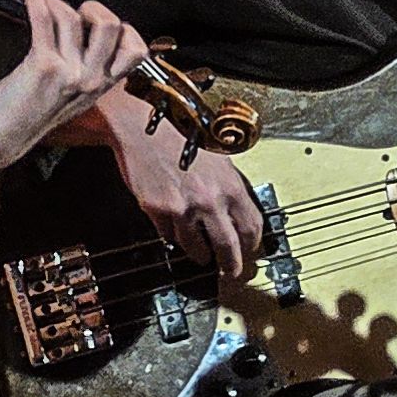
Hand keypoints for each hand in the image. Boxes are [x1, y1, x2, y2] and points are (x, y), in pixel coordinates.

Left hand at [0, 0, 154, 174]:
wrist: (7, 134)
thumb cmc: (37, 113)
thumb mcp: (79, 96)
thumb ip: (92, 69)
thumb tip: (91, 30)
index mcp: (103, 84)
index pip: (136, 49)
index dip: (123, 29)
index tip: (103, 26)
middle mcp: (90, 78)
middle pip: (110, 25)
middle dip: (93, 9)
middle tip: (76, 14)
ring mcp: (68, 71)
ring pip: (73, 18)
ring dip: (58, 3)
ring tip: (47, 5)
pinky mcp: (42, 64)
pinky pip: (43, 18)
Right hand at [112, 106, 268, 279]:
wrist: (143, 126)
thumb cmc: (181, 133)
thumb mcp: (218, 157)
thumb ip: (228, 186)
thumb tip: (236, 211)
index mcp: (230, 186)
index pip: (251, 227)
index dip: (252, 244)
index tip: (250, 250)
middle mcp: (209, 201)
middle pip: (227, 248)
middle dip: (230, 265)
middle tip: (230, 271)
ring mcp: (182, 209)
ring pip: (196, 248)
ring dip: (200, 254)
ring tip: (202, 256)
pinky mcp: (157, 211)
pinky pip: (169, 235)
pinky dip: (173, 235)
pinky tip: (175, 230)